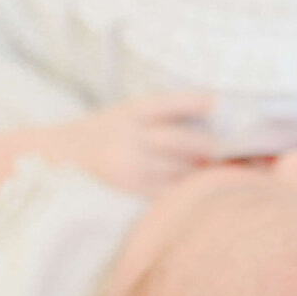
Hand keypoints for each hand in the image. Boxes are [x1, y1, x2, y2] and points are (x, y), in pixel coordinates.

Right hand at [58, 92, 214, 195]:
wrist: (62, 158)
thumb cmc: (106, 134)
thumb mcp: (125, 114)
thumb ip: (161, 117)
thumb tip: (212, 123)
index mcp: (130, 113)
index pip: (165, 104)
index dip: (192, 102)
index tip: (216, 102)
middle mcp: (129, 138)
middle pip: (178, 141)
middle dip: (209, 146)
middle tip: (234, 149)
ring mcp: (129, 167)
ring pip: (178, 171)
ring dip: (204, 172)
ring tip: (228, 170)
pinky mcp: (130, 192)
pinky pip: (167, 193)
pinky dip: (188, 191)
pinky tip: (202, 190)